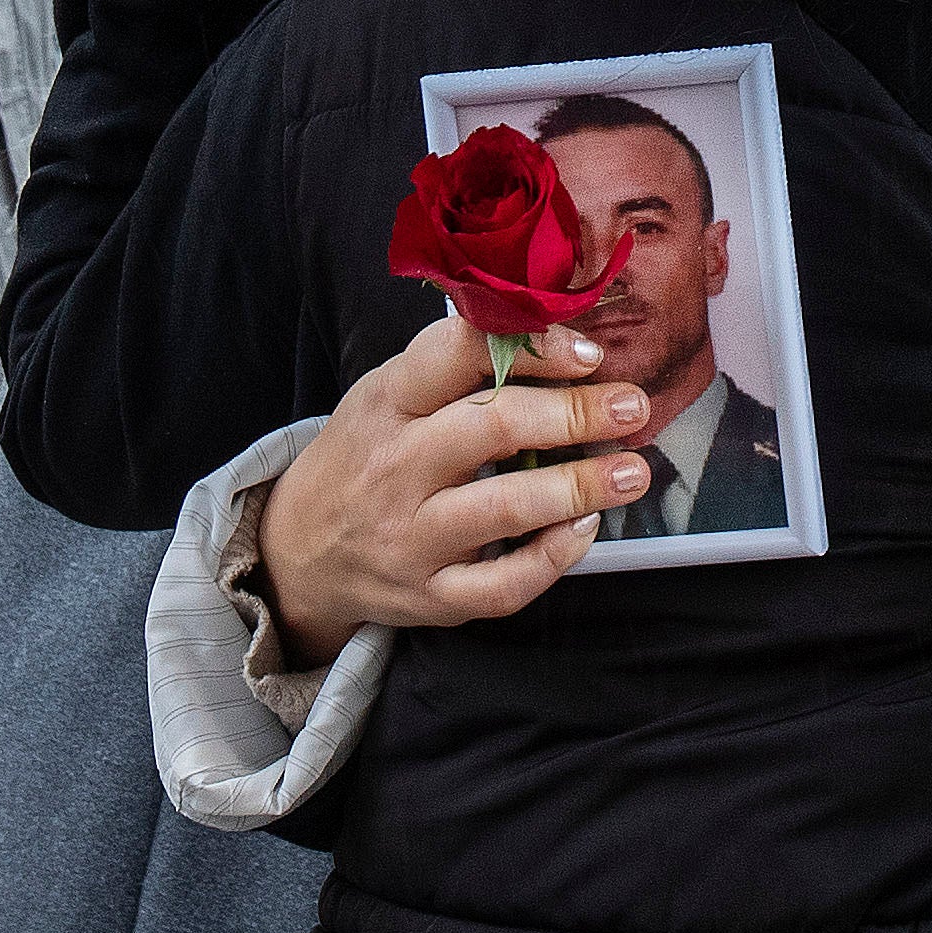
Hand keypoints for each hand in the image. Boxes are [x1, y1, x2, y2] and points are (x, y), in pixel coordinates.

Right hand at [255, 317, 653, 666]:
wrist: (299, 549)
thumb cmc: (368, 455)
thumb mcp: (390, 394)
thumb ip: (458, 366)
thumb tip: (560, 336)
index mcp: (387, 402)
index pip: (457, 356)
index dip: (531, 348)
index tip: (589, 353)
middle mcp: (395, 467)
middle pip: (494, 428)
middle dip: (575, 414)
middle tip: (632, 406)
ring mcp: (410, 537)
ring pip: (505, 508)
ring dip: (580, 486)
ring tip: (633, 472)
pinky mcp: (429, 596)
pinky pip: (501, 586)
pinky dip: (552, 558)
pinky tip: (585, 529)